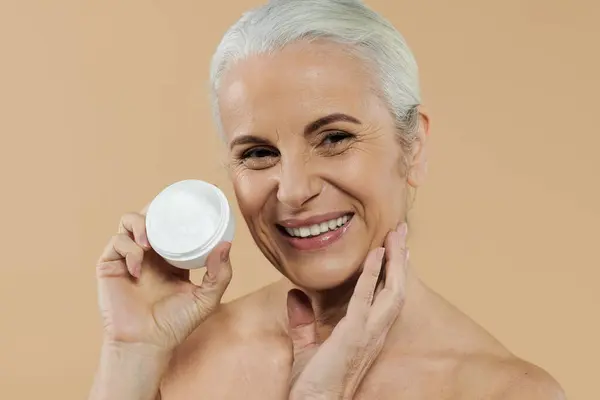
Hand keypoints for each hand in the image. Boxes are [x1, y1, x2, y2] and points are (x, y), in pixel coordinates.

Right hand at [95, 207, 232, 352]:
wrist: (146, 344)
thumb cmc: (175, 324)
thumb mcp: (207, 298)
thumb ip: (220, 274)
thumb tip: (226, 244)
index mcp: (172, 257)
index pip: (174, 224)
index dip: (180, 210)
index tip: (194, 198)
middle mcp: (150, 253)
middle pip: (150, 216)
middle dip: (158, 208)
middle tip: (169, 214)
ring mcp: (129, 257)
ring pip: (129, 222)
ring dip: (140, 224)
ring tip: (150, 242)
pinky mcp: (110, 266)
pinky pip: (117, 243)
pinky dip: (128, 249)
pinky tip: (138, 267)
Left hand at [287, 223, 408, 399]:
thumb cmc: (312, 385)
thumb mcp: (307, 346)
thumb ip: (304, 320)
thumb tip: (296, 294)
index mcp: (367, 334)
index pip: (387, 297)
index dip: (393, 272)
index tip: (395, 249)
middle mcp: (374, 333)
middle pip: (396, 289)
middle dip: (400, 259)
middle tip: (401, 231)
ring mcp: (367, 334)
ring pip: (392, 291)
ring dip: (395, 261)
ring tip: (396, 235)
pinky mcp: (353, 334)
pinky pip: (365, 298)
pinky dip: (372, 274)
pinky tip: (376, 254)